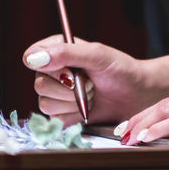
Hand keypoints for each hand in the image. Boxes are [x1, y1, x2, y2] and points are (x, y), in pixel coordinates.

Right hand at [22, 34, 155, 125]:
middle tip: (89, 83)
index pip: (31, 56)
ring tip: (91, 94)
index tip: (71, 70)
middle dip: (68, 88)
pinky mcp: (62, 115)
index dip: (48, 67)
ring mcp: (57, 94)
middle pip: (39, 84)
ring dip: (73, 102)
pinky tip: (88, 108)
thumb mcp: (96, 55)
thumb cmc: (120, 69)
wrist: (137, 95)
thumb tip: (32, 59)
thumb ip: (66, 53)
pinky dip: (74, 116)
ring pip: (46, 104)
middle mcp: (53, 72)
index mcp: (58, 50)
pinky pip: (55, 120)